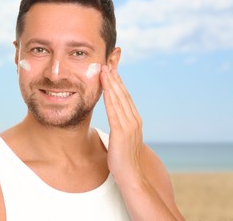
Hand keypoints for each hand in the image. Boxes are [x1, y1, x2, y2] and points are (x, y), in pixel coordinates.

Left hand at [100, 65, 143, 183]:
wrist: (131, 175)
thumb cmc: (123, 159)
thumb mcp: (123, 139)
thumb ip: (120, 127)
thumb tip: (115, 121)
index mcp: (134, 121)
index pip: (126, 98)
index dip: (118, 84)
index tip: (111, 71)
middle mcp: (134, 120)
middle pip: (123, 95)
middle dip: (114, 79)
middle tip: (107, 64)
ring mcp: (129, 125)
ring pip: (119, 99)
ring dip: (111, 84)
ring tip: (104, 71)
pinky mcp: (121, 132)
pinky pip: (114, 111)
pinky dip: (109, 98)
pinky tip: (105, 89)